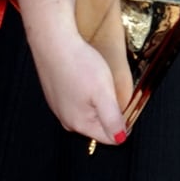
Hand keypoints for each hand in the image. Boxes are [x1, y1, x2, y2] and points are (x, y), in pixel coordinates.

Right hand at [27, 19, 130, 144]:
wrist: (53, 41)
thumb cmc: (79, 65)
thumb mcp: (104, 94)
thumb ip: (113, 120)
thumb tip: (121, 139)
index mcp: (79, 123)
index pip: (110, 137)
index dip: (124, 124)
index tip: (125, 104)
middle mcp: (67, 119)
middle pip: (99, 125)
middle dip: (110, 112)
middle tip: (110, 90)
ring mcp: (59, 107)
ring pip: (89, 112)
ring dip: (98, 101)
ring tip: (97, 81)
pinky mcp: (55, 95)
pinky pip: (77, 100)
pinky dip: (86, 92)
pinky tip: (85, 77)